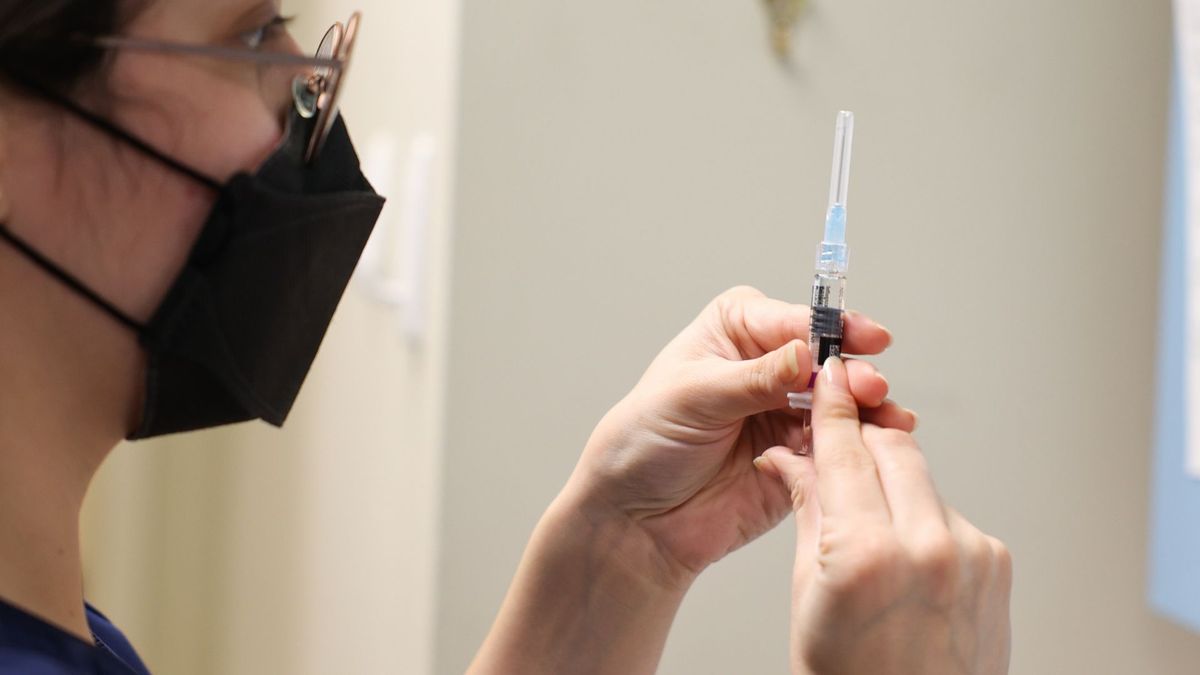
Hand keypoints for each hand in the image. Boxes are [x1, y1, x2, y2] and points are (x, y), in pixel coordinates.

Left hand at [562, 286, 915, 589]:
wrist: (638, 514)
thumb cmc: (646, 439)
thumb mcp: (695, 396)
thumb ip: (755, 378)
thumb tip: (805, 354)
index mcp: (738, 329)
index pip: (797, 320)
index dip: (835, 328)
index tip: (866, 338)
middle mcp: (770, 363)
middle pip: (830, 360)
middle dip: (853, 372)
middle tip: (870, 388)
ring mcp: (789, 409)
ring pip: (842, 402)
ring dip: (865, 409)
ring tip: (885, 417)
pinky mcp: (802, 454)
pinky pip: (839, 445)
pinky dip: (858, 445)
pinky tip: (878, 445)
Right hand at [756, 357, 1011, 674]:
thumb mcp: (808, 596)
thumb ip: (810, 512)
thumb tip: (793, 457)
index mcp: (867, 555)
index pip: (844, 451)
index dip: (831, 409)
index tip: (825, 378)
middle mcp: (929, 548)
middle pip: (892, 447)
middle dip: (861, 436)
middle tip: (836, 435)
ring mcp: (972, 556)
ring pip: (921, 477)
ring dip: (889, 478)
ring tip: (862, 514)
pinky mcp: (996, 565)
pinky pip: (948, 512)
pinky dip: (920, 515)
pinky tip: (899, 547)